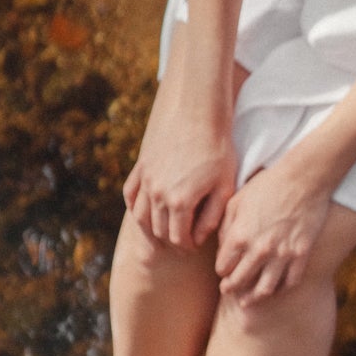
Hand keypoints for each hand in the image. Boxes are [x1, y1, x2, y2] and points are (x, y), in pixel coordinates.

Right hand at [124, 76, 236, 249]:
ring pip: (141, 216)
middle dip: (172, 239)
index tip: (196, 244)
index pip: (178, 238)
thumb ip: (212, 216)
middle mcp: (157, 193)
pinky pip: (130, 195)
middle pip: (159, 230)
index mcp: (180, 202)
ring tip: (167, 228)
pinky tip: (147, 210)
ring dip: (153, 227)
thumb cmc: (218, 146)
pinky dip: (136, 207)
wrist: (197, 109)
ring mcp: (146, 179)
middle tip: (185, 239)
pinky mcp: (141, 166)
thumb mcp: (225, 184)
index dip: (188, 245)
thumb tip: (198, 238)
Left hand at [214, 161, 330, 303]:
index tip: (223, 270)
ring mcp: (282, 254)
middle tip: (229, 290)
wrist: (304, 177)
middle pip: (240, 282)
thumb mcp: (238, 199)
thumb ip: (226, 225)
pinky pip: (290, 281)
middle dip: (231, 288)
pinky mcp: (301, 254)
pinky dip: (280, 289)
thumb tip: (223, 246)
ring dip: (253, 298)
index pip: (223, 267)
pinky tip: (275, 289)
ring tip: (248, 301)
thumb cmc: (268, 184)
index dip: (221, 270)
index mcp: (240, 236)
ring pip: (264, 289)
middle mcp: (259, 250)